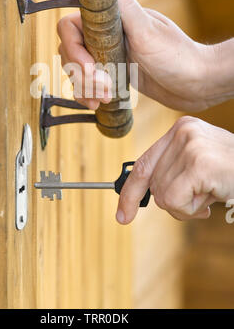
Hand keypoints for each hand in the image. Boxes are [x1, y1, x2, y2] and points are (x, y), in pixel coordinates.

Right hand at [57, 0, 226, 111]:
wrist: (195, 83)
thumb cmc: (177, 56)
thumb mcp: (149, 32)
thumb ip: (124, 9)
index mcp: (112, 17)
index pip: (70, 27)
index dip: (74, 49)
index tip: (90, 67)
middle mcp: (105, 33)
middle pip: (70, 51)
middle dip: (82, 74)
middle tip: (104, 87)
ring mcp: (107, 53)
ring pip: (75, 69)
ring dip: (85, 87)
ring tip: (105, 98)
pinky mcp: (111, 72)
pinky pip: (87, 83)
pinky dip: (88, 94)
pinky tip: (99, 103)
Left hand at [116, 116, 233, 222]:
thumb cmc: (233, 174)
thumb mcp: (201, 165)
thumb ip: (174, 171)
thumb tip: (146, 194)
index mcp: (181, 129)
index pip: (144, 162)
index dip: (129, 190)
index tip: (122, 214)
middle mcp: (182, 132)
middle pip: (153, 184)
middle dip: (175, 202)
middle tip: (202, 200)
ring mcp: (190, 146)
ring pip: (162, 196)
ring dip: (187, 207)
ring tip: (211, 195)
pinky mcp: (199, 164)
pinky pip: (174, 202)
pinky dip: (191, 211)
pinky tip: (212, 202)